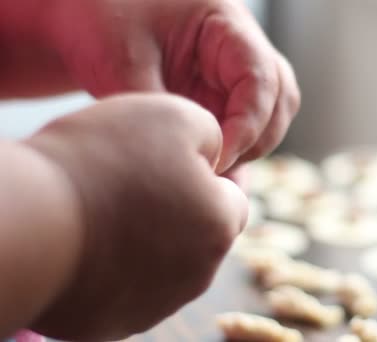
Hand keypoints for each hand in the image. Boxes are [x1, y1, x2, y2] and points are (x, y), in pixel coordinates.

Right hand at [25, 94, 247, 340]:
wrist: (27, 223)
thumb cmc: (103, 159)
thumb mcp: (173, 116)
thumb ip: (211, 133)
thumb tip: (215, 154)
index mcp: (220, 225)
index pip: (235, 197)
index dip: (219, 174)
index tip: (198, 161)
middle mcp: (198, 273)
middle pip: (202, 232)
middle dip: (186, 206)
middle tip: (148, 180)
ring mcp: (155, 303)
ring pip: (167, 263)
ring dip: (153, 238)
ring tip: (114, 209)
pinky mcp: (113, 323)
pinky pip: (127, 289)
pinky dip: (118, 266)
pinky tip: (93, 242)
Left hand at [45, 0, 300, 172]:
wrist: (85, 15)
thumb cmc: (102, 19)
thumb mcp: (125, 63)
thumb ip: (163, 113)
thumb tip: (193, 165)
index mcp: (226, 25)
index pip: (261, 80)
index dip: (247, 125)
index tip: (216, 158)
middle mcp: (240, 48)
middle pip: (280, 100)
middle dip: (256, 140)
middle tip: (217, 171)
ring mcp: (232, 73)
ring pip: (269, 117)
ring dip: (250, 148)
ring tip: (211, 174)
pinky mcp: (219, 96)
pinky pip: (244, 128)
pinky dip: (235, 152)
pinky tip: (208, 173)